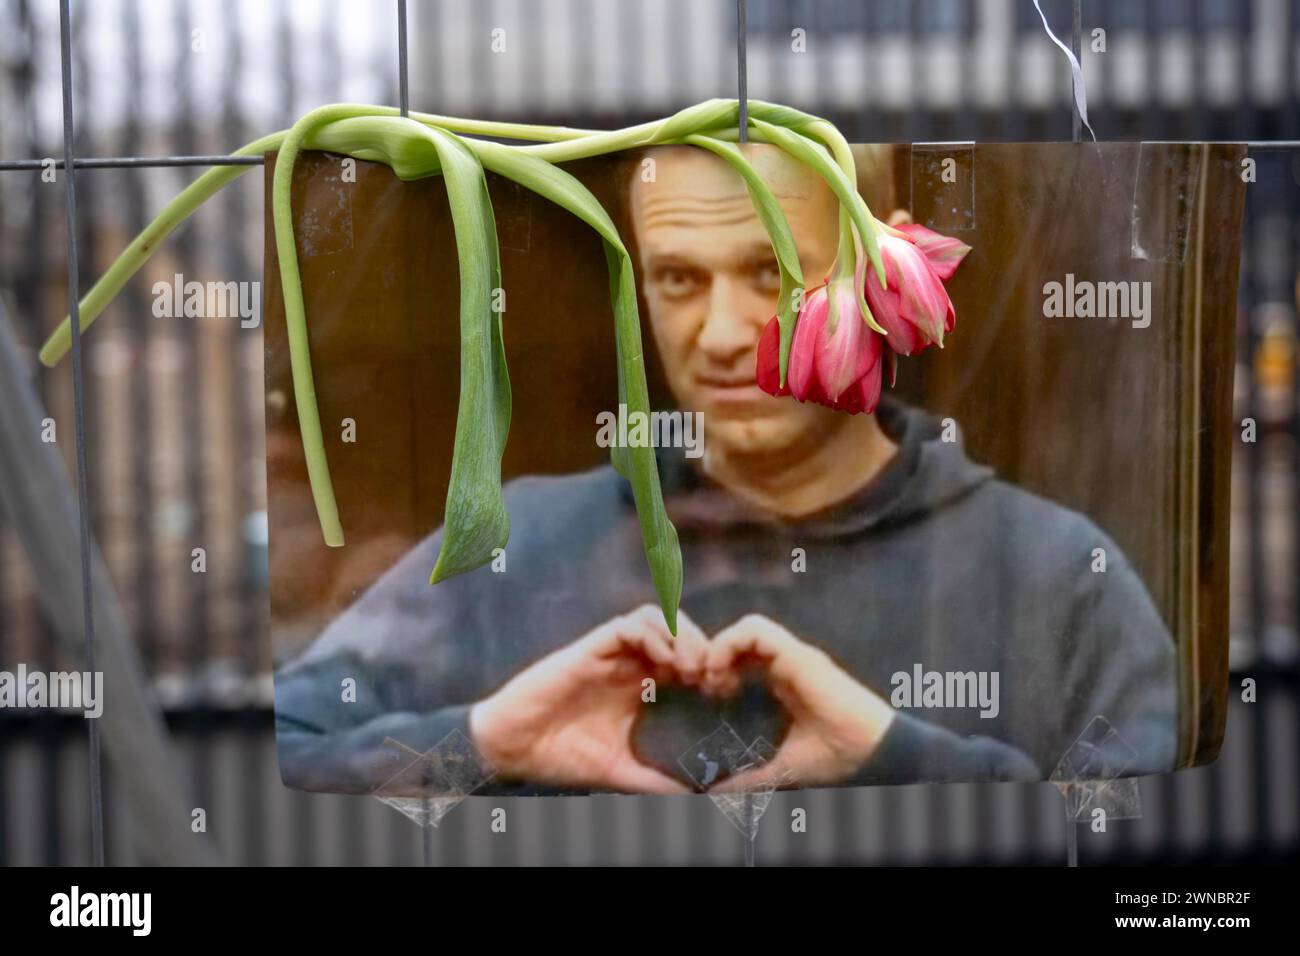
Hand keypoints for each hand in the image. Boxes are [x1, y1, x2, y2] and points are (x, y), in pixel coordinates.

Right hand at [469, 605, 707, 792]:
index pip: (682, 658)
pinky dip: (652, 635)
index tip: (718, 692)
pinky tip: (663, 663)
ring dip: (679, 635)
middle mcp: (626, 664)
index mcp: (637, 686)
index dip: (706, 667)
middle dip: (699, 645)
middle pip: (675, 630)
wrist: (514, 749)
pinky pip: (627, 625)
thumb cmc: (561, 756)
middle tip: (709, 677)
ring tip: (689, 668)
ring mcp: (608, 654)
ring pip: (655, 618)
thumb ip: (652, 781)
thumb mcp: (617, 770)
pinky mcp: (589, 650)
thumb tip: (690, 799)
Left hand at [703, 614, 894, 789]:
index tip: (706, 696)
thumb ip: (748, 778)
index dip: (718, 668)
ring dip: (720, 647)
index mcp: (782, 683)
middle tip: (702, 686)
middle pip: (742, 638)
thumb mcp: (779, 769)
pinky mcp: (797, 654)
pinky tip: (722, 674)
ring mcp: (792, 656)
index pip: (744, 657)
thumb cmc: (833, 759)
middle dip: (713, 654)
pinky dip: (729, 644)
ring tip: (712, 679)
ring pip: (746, 627)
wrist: (868, 754)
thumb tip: (714, 793)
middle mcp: (786, 665)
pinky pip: (755, 630)